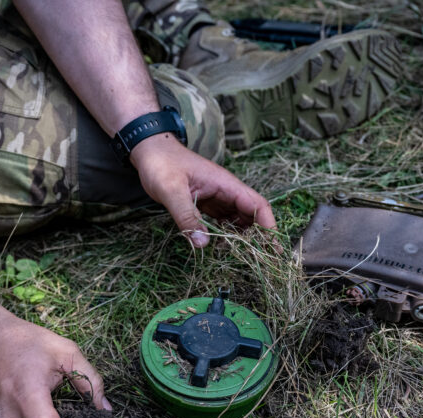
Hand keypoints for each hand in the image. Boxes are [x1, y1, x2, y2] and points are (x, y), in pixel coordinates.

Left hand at [130, 134, 276, 247]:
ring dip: (245, 237)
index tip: (273, 248)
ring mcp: (218, 197)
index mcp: (226, 184)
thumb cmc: (161, 165)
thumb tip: (202, 245)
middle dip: (260, 236)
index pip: (257, 205)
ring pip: (240, 219)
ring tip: (247, 259)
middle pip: (253, 214)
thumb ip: (186, 217)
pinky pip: (224, 220)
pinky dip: (228, 233)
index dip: (268, 226)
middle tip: (263, 262)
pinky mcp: (207, 203)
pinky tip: (226, 248)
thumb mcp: (171, 191)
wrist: (150, 151)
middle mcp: (226, 191)